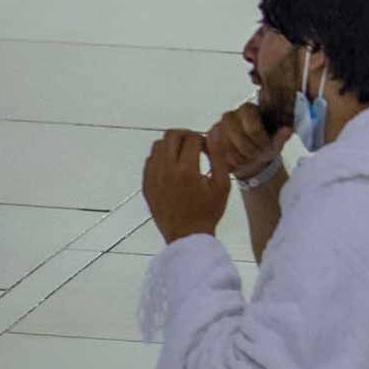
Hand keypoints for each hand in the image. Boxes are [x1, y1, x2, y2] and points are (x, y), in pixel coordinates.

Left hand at [143, 129, 229, 243]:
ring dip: (171, 145)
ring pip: (157, 146)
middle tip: (195, 145)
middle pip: (171, 135)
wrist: (187, 236)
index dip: (204, 140)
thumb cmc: (208, 211)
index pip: (192, 138)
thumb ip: (218, 155)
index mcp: (187, 170)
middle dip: (186, 135)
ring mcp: (153, 178)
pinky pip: (149, 161)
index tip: (208, 150)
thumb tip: (215, 132)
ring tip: (183, 156)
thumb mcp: (222, 184)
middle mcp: (166, 170)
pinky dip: (161, 158)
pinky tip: (172, 169)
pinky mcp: (146, 186)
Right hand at [205, 102, 291, 181]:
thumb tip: (287, 129)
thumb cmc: (264, 144)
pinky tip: (238, 161)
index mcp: (248, 108)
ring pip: (228, 150)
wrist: (251, 157)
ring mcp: (217, 127)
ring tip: (249, 158)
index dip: (261, 142)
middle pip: (240, 140)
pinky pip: (219, 156)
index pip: (253, 129)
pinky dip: (230, 163)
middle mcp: (230, 115)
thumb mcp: (276, 142)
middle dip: (251, 152)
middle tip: (258, 155)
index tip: (267, 147)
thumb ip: (282, 136)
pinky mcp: (210, 141)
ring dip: (242, 159)